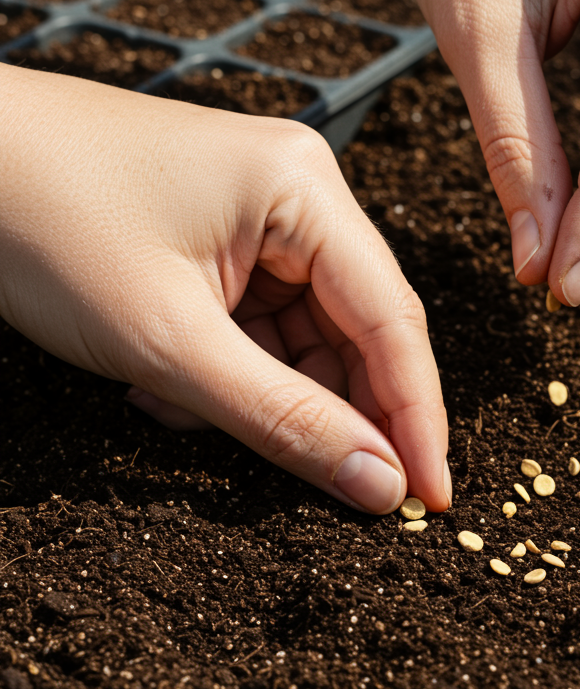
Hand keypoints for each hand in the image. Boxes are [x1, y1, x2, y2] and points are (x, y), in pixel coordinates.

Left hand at [0, 65, 450, 514]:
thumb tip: (380, 483)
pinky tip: (165, 386)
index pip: (392, 320)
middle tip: (334, 488)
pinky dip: (226, 371)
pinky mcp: (224, 239)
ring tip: (178, 409)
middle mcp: (299, 193)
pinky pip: (258, 326)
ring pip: (303, 336)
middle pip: (356, 329)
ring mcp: (261, 215)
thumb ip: (283, 419)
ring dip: (261, 394)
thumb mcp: (168, 343)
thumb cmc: (39, 222)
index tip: (431, 499)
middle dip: (333, 410)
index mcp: (304, 189)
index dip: (416, 417)